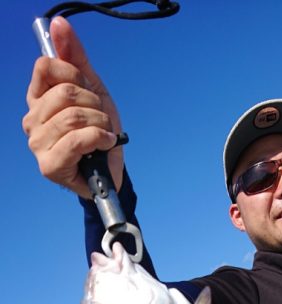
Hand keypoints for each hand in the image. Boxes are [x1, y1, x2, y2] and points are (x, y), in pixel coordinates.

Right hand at [22, 16, 123, 197]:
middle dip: (94, 104)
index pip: (45, 67)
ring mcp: (37, 144)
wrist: (112, 167)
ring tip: (104, 134)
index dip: (74, 74)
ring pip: (73, 117)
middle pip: (65, 93)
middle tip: (100, 118)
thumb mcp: (92, 88)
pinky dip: (100, 138)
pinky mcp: (49, 166)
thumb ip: (75, 57)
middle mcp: (32, 120)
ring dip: (100, 123)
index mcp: (37, 99)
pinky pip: (78, 140)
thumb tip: (59, 23)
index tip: (87, 89)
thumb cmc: (99, 129)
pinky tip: (105, 144)